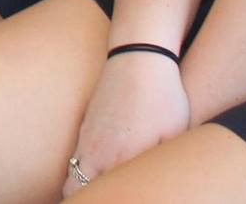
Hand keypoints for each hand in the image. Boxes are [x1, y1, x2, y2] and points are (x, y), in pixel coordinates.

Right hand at [63, 53, 188, 194]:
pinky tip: (100, 164)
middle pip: (72, 188)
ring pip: (72, 170)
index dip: (98, 199)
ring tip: (95, 189)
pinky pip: (77, 152)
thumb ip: (161, 167)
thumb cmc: (163, 97)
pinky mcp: (86, 121)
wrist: (138, 56)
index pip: (95, 195)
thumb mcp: (173, 137)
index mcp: (116, 161)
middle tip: (97, 198)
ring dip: (79, 181)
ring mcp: (86, 134)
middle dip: (80, 196)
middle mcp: (95, 151)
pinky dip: (82, 164)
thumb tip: (162, 185)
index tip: (106, 199)